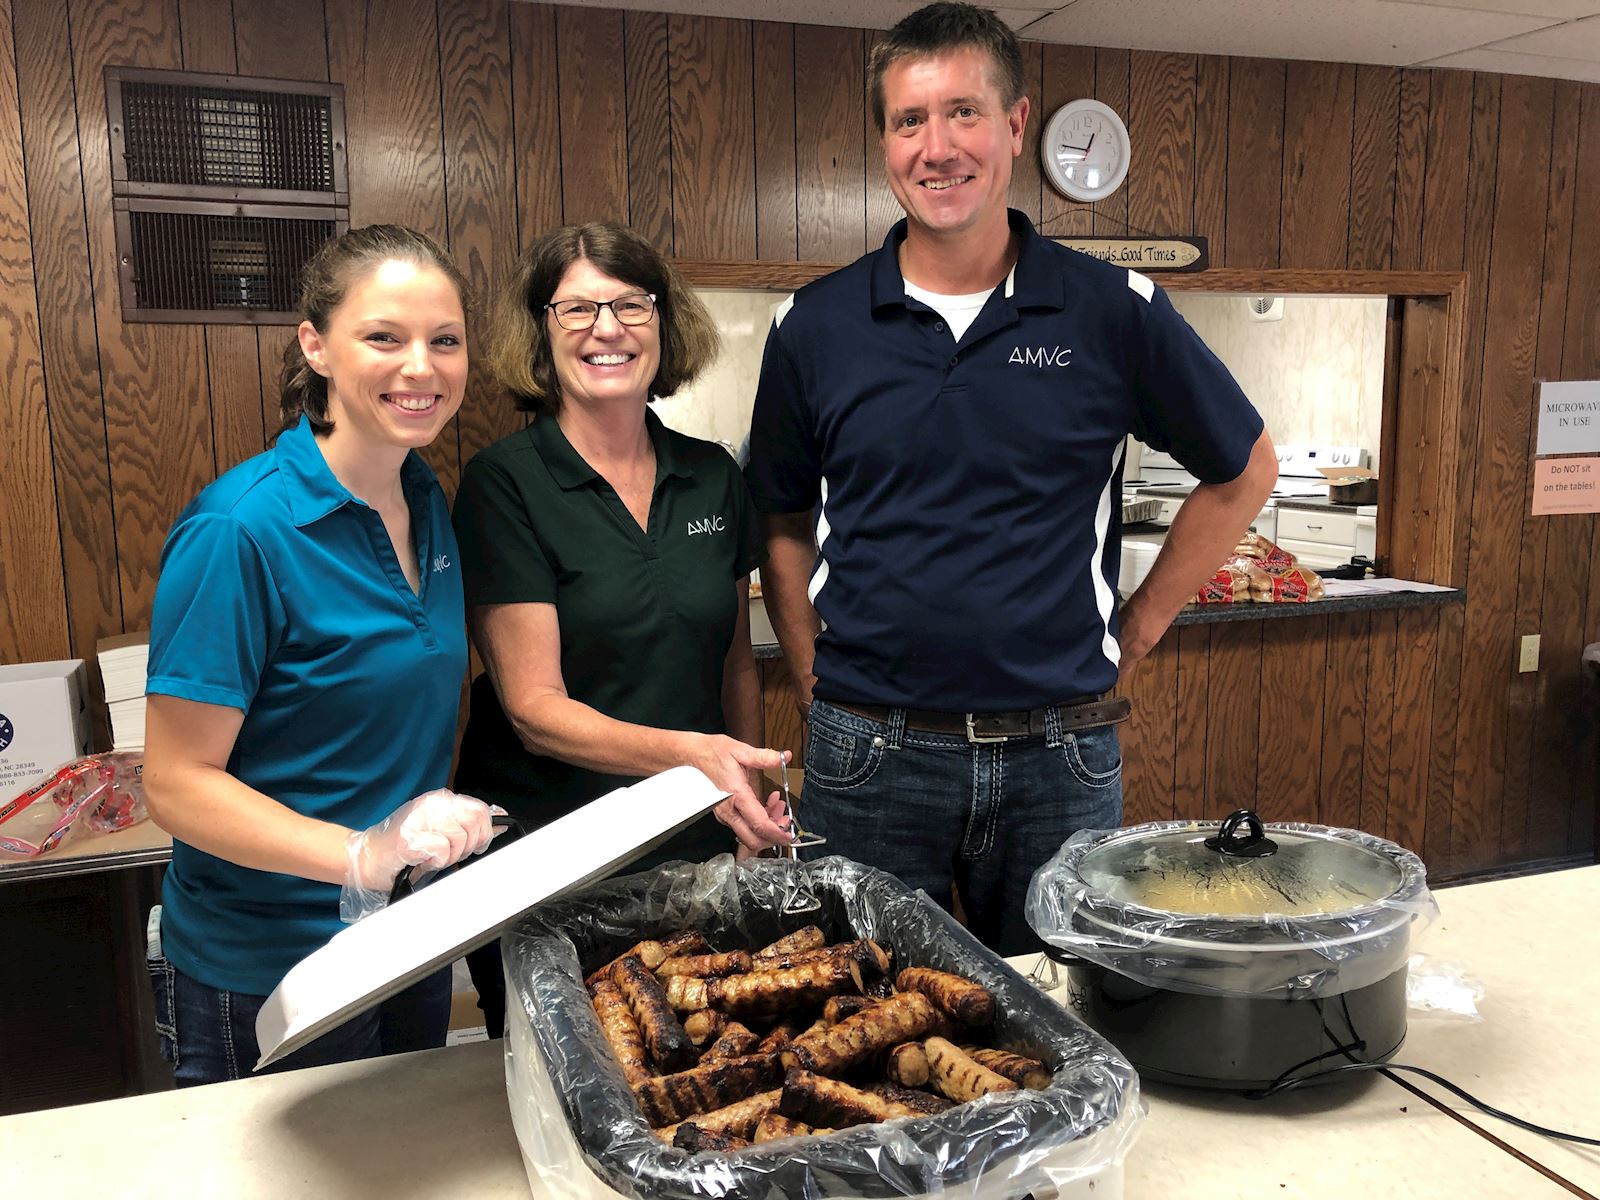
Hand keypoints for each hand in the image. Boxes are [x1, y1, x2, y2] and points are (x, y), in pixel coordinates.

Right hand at [341, 789, 503, 921]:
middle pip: (475, 823)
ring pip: (460, 839)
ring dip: (449, 856)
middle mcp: (431, 805)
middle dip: (468, 846)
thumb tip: (500, 823)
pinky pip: (442, 852)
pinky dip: (435, 862)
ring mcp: (420, 819)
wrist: (367, 858)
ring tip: (430, 855)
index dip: (483, 832)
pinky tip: (421, 859)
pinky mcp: (410, 838)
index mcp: (440, 800)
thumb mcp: (441, 831)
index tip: (474, 845)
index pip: (480, 810)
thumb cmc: (404, 848)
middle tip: (448, 853)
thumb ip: (467, 825)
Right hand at [689, 735, 793, 853]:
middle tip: (785, 821)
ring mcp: (724, 814)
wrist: (692, 756)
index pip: (759, 824)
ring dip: (767, 827)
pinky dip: (758, 821)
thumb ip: (764, 757)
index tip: (789, 834)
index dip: (777, 833)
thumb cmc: (712, 753)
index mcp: (736, 795)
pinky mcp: (724, 814)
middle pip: (753, 840)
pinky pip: (743, 826)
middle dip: (773, 836)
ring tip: (778, 807)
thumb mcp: (741, 751)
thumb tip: (784, 757)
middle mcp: (728, 810)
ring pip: (749, 834)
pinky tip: (766, 805)